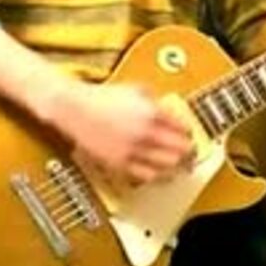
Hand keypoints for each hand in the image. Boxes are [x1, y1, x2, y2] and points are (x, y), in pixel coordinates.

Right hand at [48, 82, 196, 186]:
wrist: (75, 108)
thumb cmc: (102, 98)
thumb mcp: (136, 89)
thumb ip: (157, 101)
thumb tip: (170, 111)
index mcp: (152, 114)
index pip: (184, 129)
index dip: (190, 134)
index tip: (190, 136)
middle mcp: (145, 133)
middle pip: (180, 150)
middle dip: (188, 152)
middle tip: (190, 153)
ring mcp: (133, 150)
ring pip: (167, 166)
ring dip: (176, 166)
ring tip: (178, 165)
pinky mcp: (120, 163)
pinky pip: (146, 176)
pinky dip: (156, 175)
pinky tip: (158, 172)